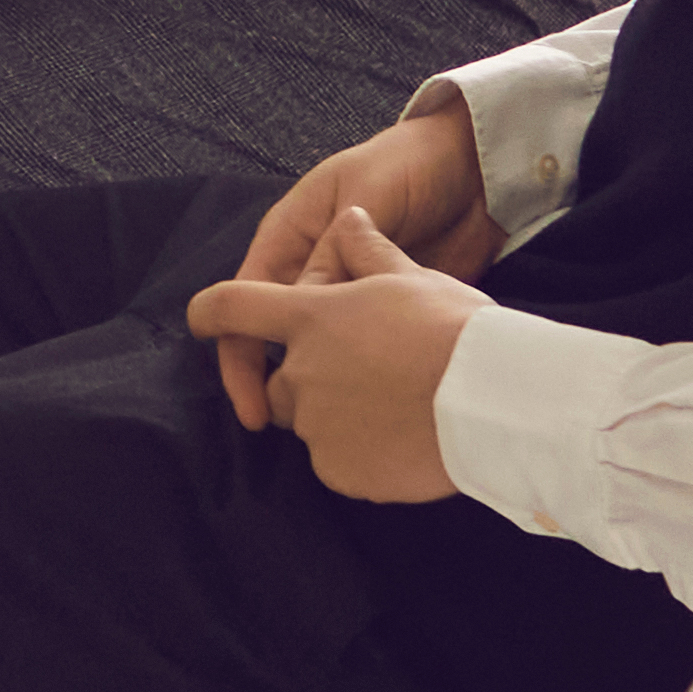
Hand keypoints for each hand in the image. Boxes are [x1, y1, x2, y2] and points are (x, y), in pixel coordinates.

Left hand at [185, 202, 485, 503]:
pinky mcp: (339, 470)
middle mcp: (301, 372)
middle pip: (277, 384)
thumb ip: (369, 252)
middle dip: (304, 383)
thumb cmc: (455, 330)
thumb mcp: (413, 276)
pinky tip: (402, 442)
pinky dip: (361, 456)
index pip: (233, 307)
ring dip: (336, 418)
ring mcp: (317, 425)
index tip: (198, 320)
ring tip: (394, 409)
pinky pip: (337, 463)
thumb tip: (352, 221)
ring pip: (310, 425)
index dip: (209, 312)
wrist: (493, 402)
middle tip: (363, 377)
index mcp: (311, 317)